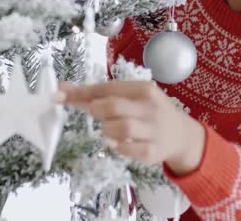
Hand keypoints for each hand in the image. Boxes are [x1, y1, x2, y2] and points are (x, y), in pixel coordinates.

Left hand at [55, 80, 205, 174]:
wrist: (182, 135)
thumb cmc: (149, 112)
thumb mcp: (131, 97)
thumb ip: (100, 95)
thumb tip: (63, 88)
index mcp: (144, 89)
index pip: (107, 87)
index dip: (81, 92)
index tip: (58, 95)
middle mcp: (150, 107)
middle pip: (113, 106)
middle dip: (97, 110)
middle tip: (96, 113)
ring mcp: (154, 130)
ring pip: (120, 128)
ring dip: (107, 130)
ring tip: (110, 129)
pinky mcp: (154, 152)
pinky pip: (128, 150)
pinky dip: (118, 147)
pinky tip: (118, 143)